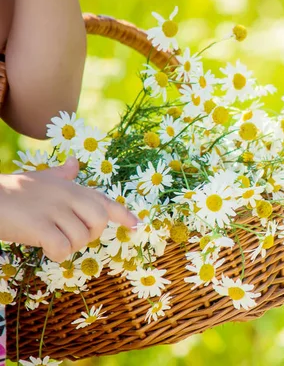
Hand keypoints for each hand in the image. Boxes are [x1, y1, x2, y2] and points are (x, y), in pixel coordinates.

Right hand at [0, 157, 137, 261]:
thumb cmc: (13, 191)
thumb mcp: (41, 178)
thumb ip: (61, 174)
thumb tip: (74, 163)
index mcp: (71, 187)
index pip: (104, 200)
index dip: (123, 214)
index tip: (136, 225)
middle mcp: (67, 196)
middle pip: (98, 222)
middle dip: (90, 235)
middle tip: (70, 236)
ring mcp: (54, 210)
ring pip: (80, 238)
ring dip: (68, 246)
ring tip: (49, 239)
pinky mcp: (40, 226)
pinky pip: (62, 248)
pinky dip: (56, 254)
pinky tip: (44, 249)